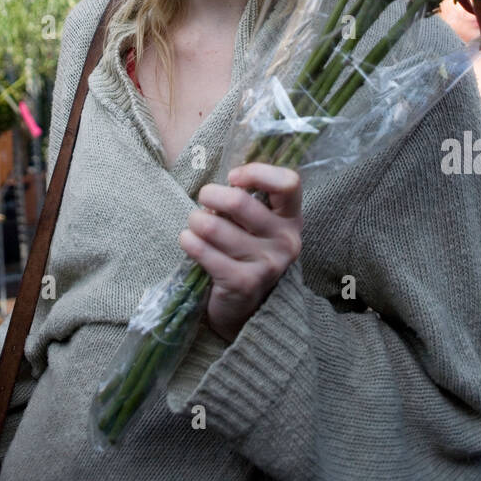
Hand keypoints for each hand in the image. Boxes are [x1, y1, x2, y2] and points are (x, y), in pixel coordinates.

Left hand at [178, 163, 302, 344]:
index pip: (288, 182)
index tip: (233, 177)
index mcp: (292, 218)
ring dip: (196, 220)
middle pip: (239, 201)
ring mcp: (267, 264)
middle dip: (210, 194)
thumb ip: (248, 197)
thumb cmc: (245, 250)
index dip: (256, 172)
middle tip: (204, 200)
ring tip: (196, 224)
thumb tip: (222, 181)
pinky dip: (189, 241)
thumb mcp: (257, 222)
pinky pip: (204, 251)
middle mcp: (286, 240)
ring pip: (214, 226)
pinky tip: (189, 241)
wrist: (245, 307)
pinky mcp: (244, 282)